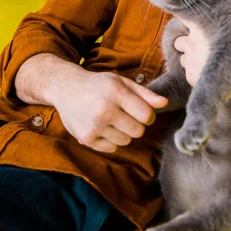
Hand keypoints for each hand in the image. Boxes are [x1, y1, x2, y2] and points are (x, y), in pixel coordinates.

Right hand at [51, 66, 167, 153]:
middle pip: (138, 131)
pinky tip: (102, 126)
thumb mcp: (121, 82)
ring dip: (123, 132)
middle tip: (125, 115)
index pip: (146, 115)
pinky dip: (111, 140)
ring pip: (126, 141)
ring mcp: (94, 126)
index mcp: (116, 92)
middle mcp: (104, 110)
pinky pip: (112, 148)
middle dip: (136, 124)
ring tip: (112, 119)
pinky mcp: (86, 138)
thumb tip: (165, 103)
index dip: (147, 115)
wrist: (66, 88)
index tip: (141, 111)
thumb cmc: (99, 84)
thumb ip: (145, 93)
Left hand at [173, 16, 230, 100]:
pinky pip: (188, 73)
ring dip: (191, 60)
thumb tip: (218, 13)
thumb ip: (223, 23)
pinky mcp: (191, 77)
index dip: (186, 24)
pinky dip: (196, 73)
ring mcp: (190, 61)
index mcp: (200, 27)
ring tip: (207, 63)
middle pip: (179, 42)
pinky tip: (210, 73)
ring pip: (183, 59)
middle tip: (200, 49)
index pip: (182, 21)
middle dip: (187, 45)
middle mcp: (192, 43)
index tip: (190, 26)